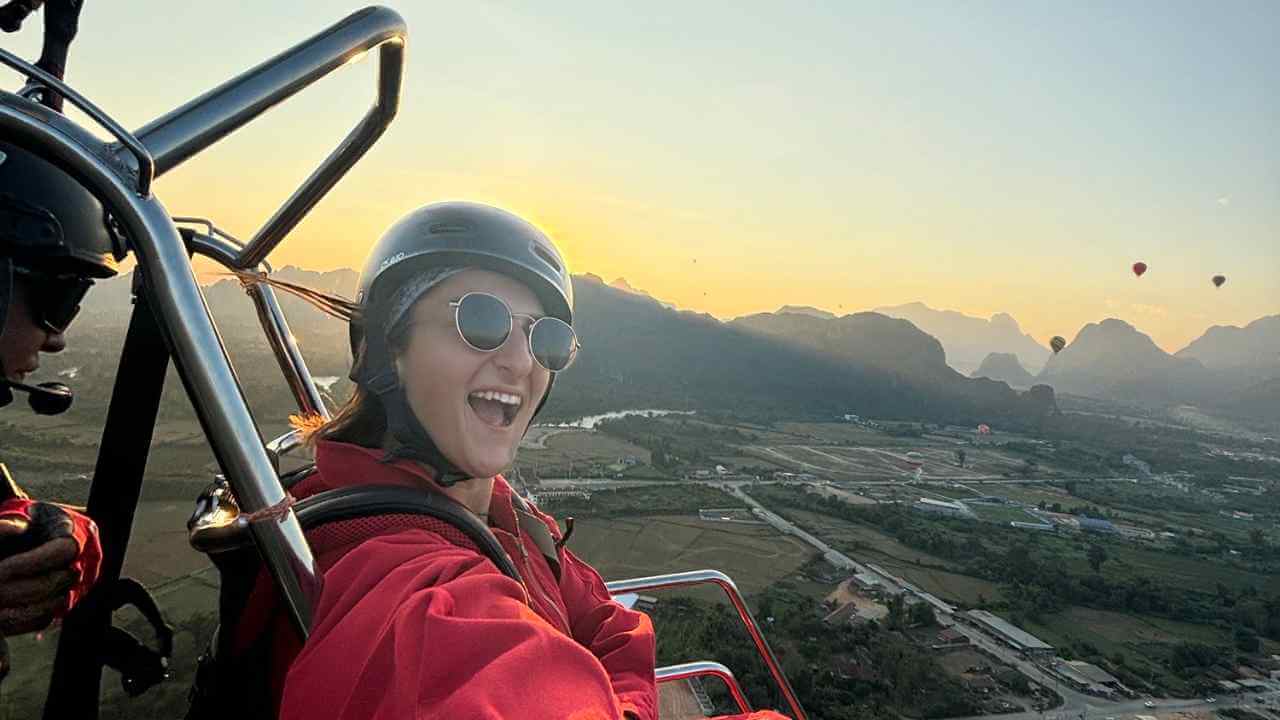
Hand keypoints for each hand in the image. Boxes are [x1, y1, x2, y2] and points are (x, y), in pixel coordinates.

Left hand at [0, 505, 79, 635]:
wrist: (61, 533)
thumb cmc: (40, 521)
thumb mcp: (29, 512)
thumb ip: (15, 519)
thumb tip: (10, 528)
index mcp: (79, 534)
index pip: (59, 552)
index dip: (27, 563)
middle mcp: (85, 564)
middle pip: (51, 583)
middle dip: (12, 589)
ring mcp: (78, 588)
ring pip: (48, 605)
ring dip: (14, 609)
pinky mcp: (65, 606)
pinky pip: (44, 619)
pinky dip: (19, 621)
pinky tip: (1, 615)